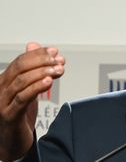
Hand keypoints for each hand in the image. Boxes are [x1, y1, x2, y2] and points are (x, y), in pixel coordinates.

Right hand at [0, 43, 64, 160]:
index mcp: (5, 80)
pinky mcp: (9, 115)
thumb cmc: (20, 114)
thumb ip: (32, 68)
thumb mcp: (28, 88)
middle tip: (59, 61)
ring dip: (43, 73)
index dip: (39, 55)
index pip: (21, 61)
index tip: (56, 52)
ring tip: (58, 70)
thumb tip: (33, 45)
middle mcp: (0, 89)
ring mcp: (2, 102)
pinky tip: (48, 82)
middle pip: (20, 68)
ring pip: (22, 81)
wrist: (12, 140)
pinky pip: (22, 98)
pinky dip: (36, 88)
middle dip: (42, 61)